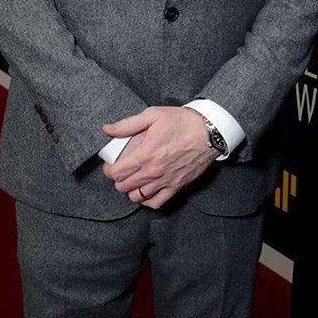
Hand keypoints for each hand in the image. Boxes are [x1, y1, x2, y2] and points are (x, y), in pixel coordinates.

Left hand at [101, 106, 217, 208]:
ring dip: (130, 190)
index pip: (116, 172)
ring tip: (131, 181)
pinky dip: (147, 200)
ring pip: (137, 197)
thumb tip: (108, 129)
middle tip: (120, 171)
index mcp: (145, 154)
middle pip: (124, 186)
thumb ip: (128, 124)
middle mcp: (153, 171)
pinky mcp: (176, 186)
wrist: (208, 132)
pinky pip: (156, 202)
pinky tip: (145, 191)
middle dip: (117, 180)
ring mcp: (165, 181)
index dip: (108, 170)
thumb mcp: (153, 115)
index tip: (109, 165)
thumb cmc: (182, 122)